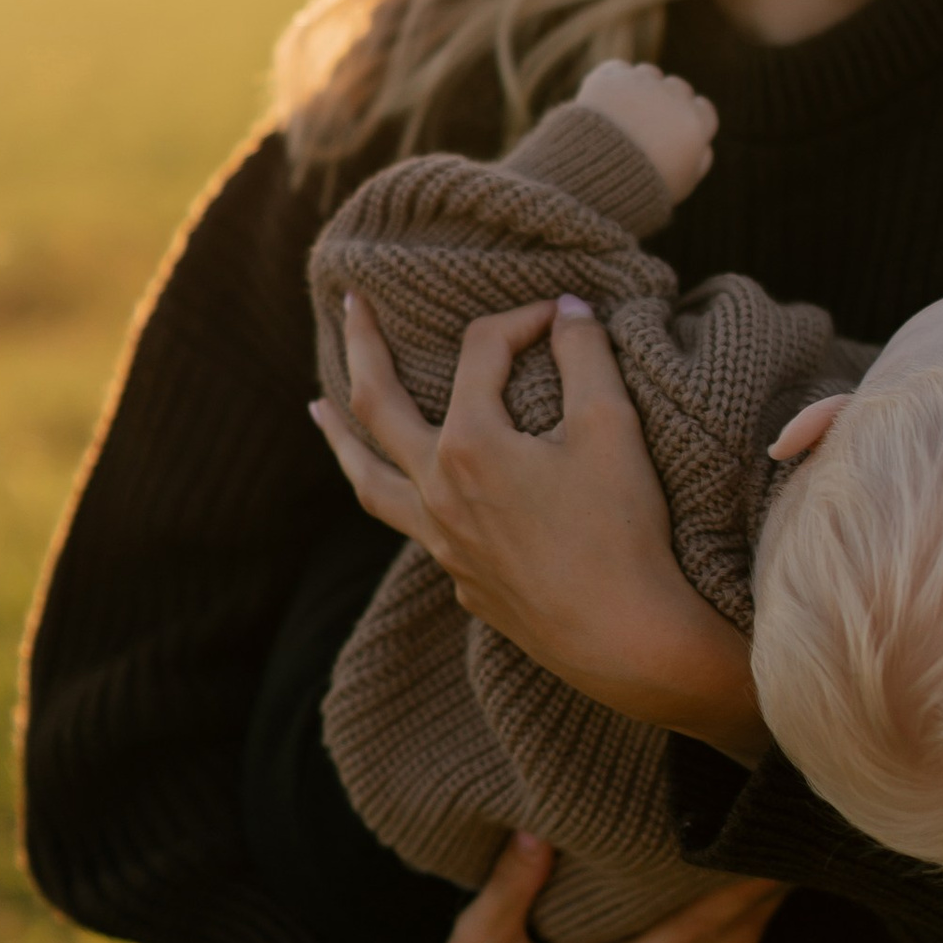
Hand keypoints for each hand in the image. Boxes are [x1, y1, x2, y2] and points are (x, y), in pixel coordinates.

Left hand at [311, 288, 769, 759]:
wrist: (626, 639)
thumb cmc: (623, 531)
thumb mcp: (613, 427)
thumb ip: (587, 356)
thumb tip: (569, 310)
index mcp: (470, 445)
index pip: (482, 353)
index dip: (523, 320)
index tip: (563, 315)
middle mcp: (438, 491)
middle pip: (378, 405)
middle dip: (364, 345)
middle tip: (349, 303)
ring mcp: (442, 541)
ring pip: (369, 480)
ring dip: (340, 438)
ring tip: (316, 406)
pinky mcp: (462, 578)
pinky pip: (408, 525)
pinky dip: (394, 492)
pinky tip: (405, 488)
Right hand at [337, 830, 782, 942]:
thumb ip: (510, 885)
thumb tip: (538, 828)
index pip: (692, 936)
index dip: (738, 894)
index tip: (771, 852)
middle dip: (763, 898)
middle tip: (797, 838)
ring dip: (755, 919)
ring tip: (786, 863)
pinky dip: (730, 939)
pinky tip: (745, 906)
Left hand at [577, 58, 717, 205]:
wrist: (592, 176)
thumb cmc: (641, 187)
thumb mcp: (682, 184)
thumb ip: (701, 161)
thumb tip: (704, 144)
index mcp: (694, 124)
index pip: (703, 109)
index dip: (690, 121)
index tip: (675, 133)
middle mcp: (672, 97)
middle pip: (677, 88)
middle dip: (666, 103)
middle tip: (645, 127)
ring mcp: (640, 84)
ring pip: (648, 75)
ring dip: (640, 89)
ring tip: (623, 117)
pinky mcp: (609, 78)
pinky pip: (616, 70)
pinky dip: (612, 82)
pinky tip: (606, 104)